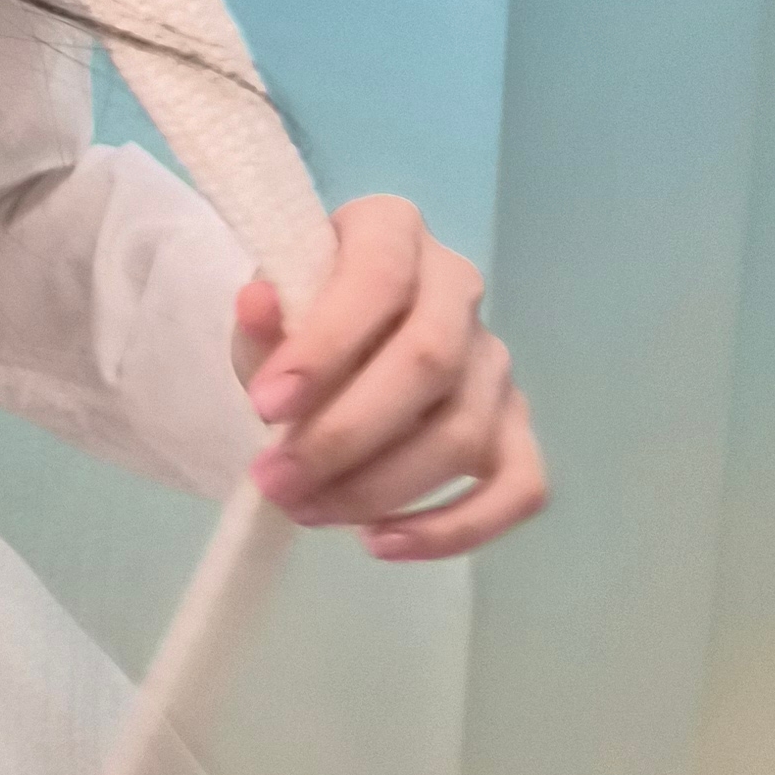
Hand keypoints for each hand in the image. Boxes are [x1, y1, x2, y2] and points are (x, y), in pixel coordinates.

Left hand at [231, 191, 545, 560]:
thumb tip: (256, 305)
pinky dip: (456, 528)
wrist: (330, 352)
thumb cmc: (295, 322)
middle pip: (428, 363)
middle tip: (275, 481)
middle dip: (344, 435)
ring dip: (378, 488)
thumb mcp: (265, 313)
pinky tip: (382, 544)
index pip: (377, 278)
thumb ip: (262, 318)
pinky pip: (518, 487)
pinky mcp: (516, 430)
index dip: (324, 347)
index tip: (263, 408)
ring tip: (304, 510)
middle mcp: (459, 286)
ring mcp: (495, 362)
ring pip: (463, 433)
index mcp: (392, 230)